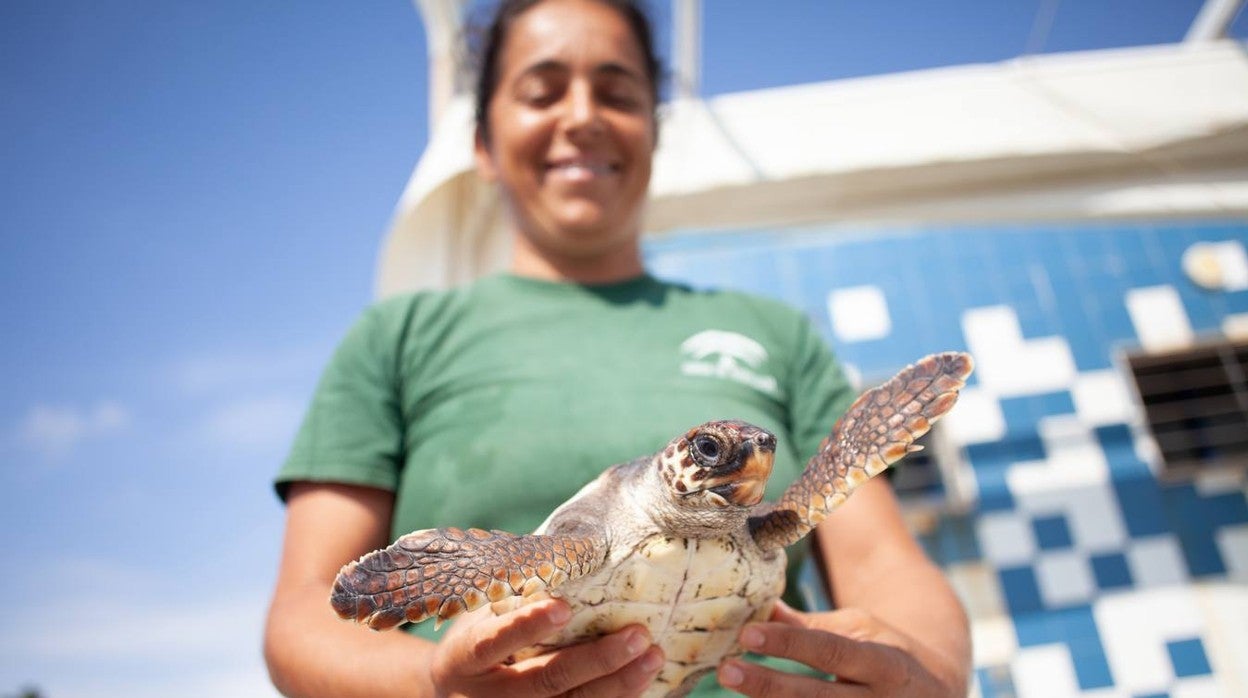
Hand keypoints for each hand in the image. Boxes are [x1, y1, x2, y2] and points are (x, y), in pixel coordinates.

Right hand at [430, 598, 664, 696]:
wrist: (453, 693)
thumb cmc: (476, 636)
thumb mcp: (479, 615)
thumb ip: (513, 595)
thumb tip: (570, 549)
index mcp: (467, 657)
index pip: (494, 642)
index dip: (527, 627)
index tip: (564, 607)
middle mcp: (488, 695)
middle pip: (546, 682)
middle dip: (597, 661)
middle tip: (639, 635)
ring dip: (617, 685)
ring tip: (652, 657)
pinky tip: (642, 679)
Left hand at [716, 601, 964, 696]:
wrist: (938, 692)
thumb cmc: (887, 654)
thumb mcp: (858, 631)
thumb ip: (809, 628)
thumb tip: (758, 607)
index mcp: (884, 663)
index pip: (830, 652)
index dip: (789, 645)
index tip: (748, 635)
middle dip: (769, 686)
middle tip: (727, 670)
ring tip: (736, 687)